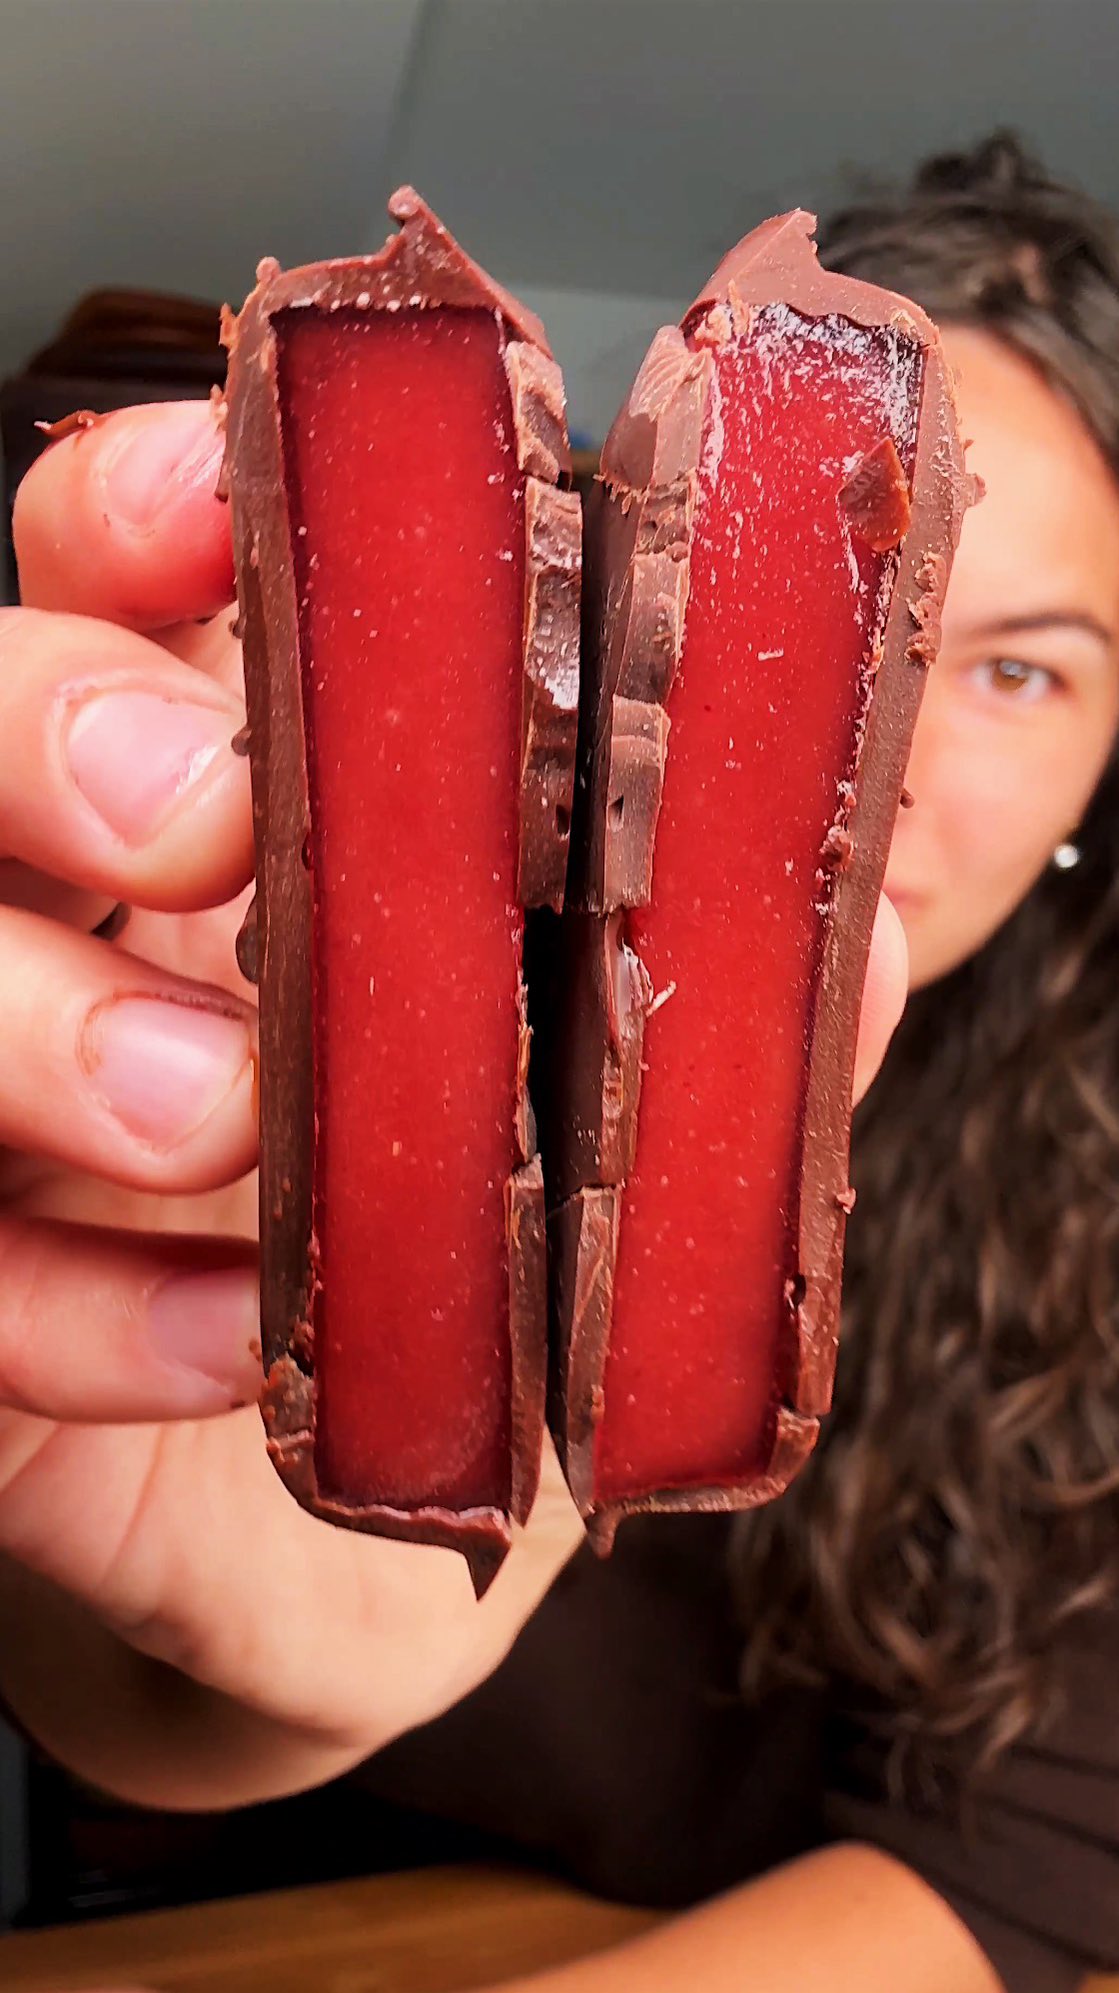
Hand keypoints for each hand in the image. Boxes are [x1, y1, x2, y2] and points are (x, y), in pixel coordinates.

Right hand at [0, 400, 906, 1806]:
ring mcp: (3, 1108)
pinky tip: (227, 1341)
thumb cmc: (491, 1271)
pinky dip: (88, 1306)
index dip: (154, 509)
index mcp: (238, 811)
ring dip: (57, 1024)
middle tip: (209, 823)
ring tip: (223, 1116)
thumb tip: (842, 938)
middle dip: (64, 730)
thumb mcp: (593, 1108)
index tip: (244, 512)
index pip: (121, 576)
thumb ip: (686, 1000)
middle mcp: (82, 919)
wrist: (399, 1525)